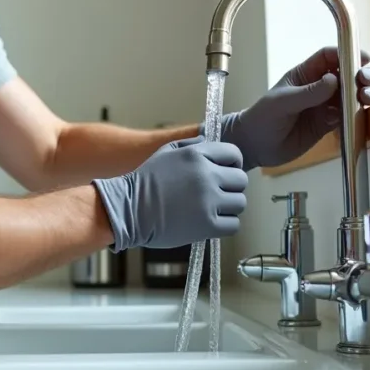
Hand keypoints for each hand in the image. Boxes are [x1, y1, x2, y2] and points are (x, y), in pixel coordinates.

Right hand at [92, 136, 247, 251]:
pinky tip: (208, 222)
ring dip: (228, 207)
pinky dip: (224, 225)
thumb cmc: (146, 182)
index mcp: (197, 154)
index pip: (234, 154)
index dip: (232, 164)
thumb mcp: (167, 152)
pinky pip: (233, 224)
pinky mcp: (208, 225)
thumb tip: (212, 143)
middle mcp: (206, 175)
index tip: (225, 173)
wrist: (128, 210)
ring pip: (239, 203)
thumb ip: (193, 146)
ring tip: (209, 209)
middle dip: (230, 187)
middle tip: (216, 194)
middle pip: (240, 180)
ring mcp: (208, 201)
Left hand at [216, 46, 369, 169]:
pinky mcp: (328, 125)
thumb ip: (308, 93)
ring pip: (352, 96)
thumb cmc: (263, 117)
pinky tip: (360, 117)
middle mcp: (319, 87)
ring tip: (368, 98)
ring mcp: (325, 106)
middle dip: (362, 74)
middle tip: (368, 80)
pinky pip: (349, 117)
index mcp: (306, 74)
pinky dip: (358, 116)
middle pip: (347, 75)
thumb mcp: (283, 102)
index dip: (347, 54)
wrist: (255, 146)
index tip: (363, 58)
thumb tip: (334, 79)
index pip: (330, 57)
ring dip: (364, 95)